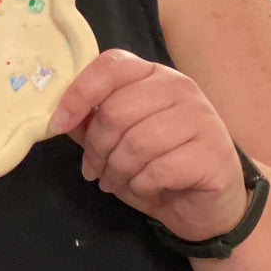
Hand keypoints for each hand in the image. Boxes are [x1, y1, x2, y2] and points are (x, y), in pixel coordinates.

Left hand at [47, 49, 247, 242]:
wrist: (207, 204)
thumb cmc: (157, 166)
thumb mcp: (115, 142)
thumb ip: (89, 123)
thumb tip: (57, 116)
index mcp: (153, 75)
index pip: (111, 66)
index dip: (78, 94)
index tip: (58, 124)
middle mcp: (180, 88)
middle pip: (117, 110)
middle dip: (96, 148)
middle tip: (92, 170)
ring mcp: (201, 117)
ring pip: (137, 142)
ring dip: (116, 170)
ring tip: (113, 181)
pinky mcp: (213, 152)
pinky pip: (159, 169)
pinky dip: (141, 184)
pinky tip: (144, 187)